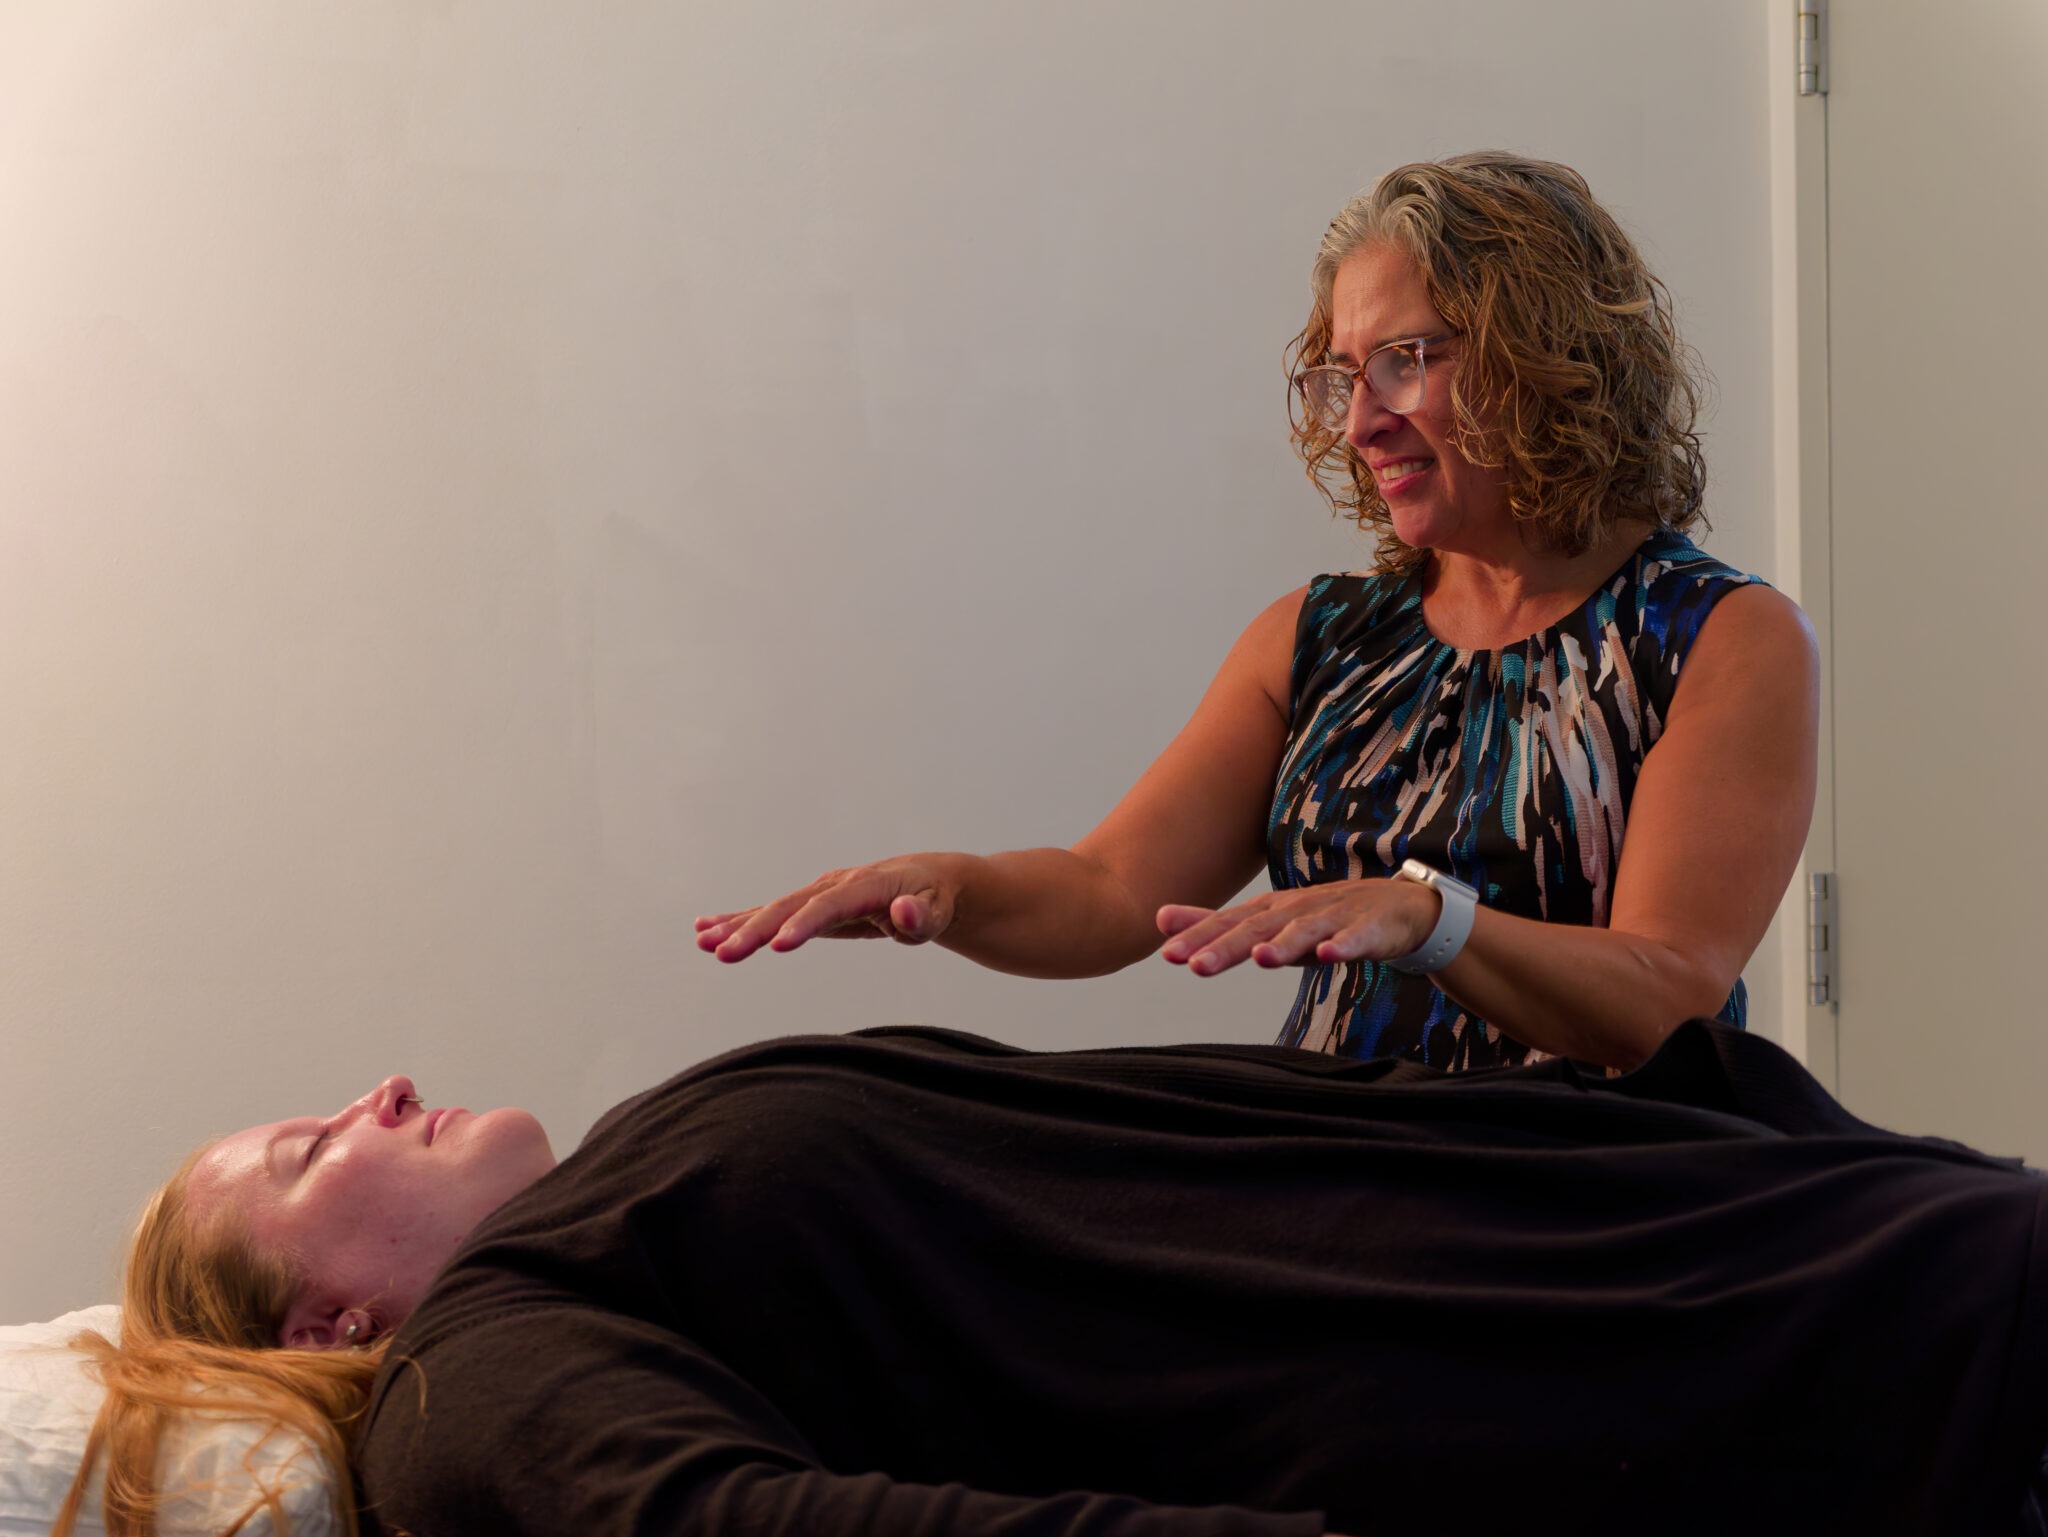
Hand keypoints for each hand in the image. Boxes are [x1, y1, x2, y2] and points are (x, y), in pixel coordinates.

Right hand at [695, 857, 960, 962]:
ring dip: (737, 924)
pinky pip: (772, 913)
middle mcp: (837, 884)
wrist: (928, 883)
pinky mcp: (810, 904)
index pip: (832, 905)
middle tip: (722, 952)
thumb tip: (904, 913)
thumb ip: (921, 916)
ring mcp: (820, 892)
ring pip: (774, 908)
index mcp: (868, 886)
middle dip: (756, 930)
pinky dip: (739, 919)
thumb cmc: (933, 901)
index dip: (804, 924)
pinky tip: (706, 929)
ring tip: (702, 941)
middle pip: (791, 906)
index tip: (778, 946)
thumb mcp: (937, 911)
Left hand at [1155, 877, 1440, 976]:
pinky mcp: (1370, 928)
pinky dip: (1343, 945)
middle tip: (1195, 964)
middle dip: (1227, 945)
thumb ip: (1215, 925)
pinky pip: (1356, 938)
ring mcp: (1334, 916)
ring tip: (1260, 958)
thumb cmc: (1321, 919)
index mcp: (1268, 910)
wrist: (1395, 908)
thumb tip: (1157, 919)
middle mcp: (1296, 909)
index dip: (1198, 937)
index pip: (1227, 924)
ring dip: (1282, 944)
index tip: (1167, 953)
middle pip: (1258, 928)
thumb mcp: (1266, 923)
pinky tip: (1329, 955)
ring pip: (1304, 931)